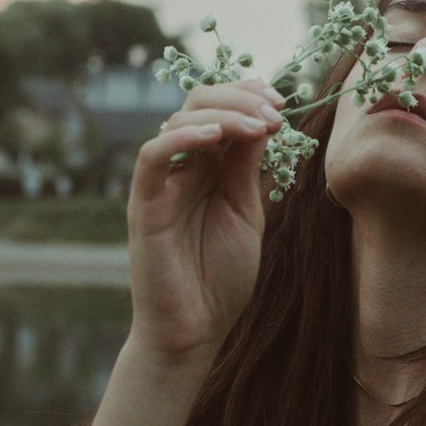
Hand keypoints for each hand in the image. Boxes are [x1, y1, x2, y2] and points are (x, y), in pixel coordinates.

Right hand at [125, 78, 284, 359]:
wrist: (196, 330)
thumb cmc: (221, 276)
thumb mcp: (245, 211)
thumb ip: (248, 168)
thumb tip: (263, 118)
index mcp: (209, 166)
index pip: (221, 109)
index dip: (248, 96)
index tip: (282, 101)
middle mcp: (182, 166)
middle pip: (198, 104)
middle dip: (239, 97)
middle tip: (274, 109)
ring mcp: (161, 182)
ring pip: (177, 120)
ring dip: (222, 113)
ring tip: (258, 124)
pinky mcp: (144, 204)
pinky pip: (151, 158)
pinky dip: (180, 137)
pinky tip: (215, 136)